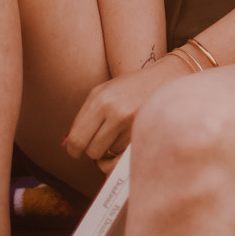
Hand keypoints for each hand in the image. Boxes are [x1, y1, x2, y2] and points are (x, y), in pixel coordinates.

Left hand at [63, 51, 188, 169]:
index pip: (77, 139)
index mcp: (100, 100)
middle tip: (100, 141)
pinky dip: (122, 153)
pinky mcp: (147, 134)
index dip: (74, 150)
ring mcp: (133, 124)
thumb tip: (66, 146)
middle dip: (93, 150)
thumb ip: (83, 117)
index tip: (76, 151)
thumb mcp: (103, 93)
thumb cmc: (131, 86)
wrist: (168, 78)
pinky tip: (125, 143)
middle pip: (92, 151)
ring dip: (111, 150)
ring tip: (119, 134)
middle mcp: (116, 112)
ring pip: (109, 155)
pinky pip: (124, 157)